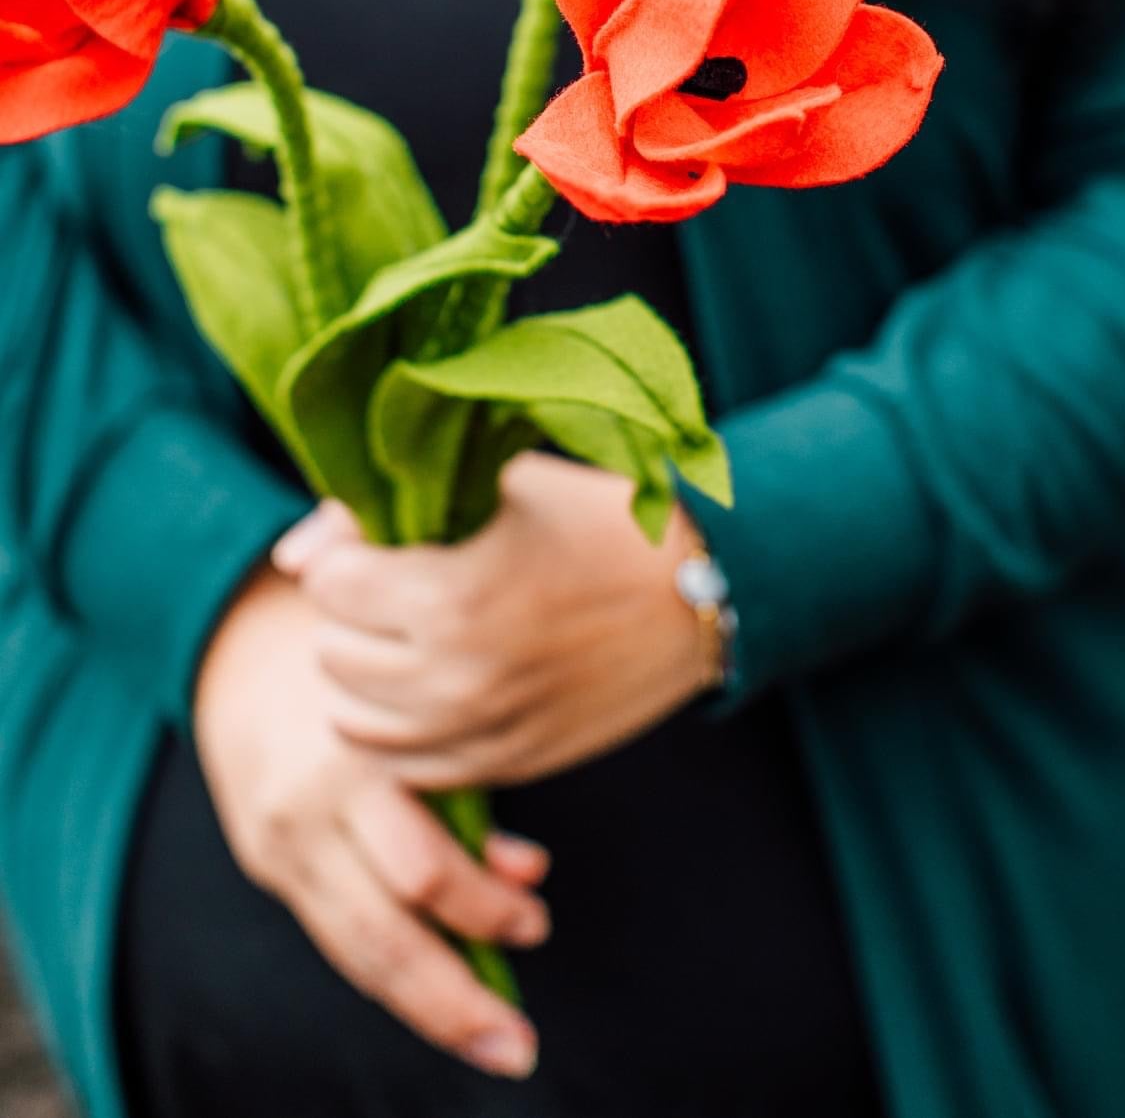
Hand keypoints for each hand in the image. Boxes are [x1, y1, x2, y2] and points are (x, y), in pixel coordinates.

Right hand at [193, 564, 546, 1078]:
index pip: (424, 869)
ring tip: (493, 1044)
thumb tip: (526, 871)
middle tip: (518, 1042)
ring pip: (356, 954)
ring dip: (429, 1010)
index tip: (537, 917)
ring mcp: (281, 844)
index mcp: (358, 758)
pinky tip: (435, 996)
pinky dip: (387, 972)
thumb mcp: (416, 692)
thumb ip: (468, 773)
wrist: (235, 636)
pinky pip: (333, 936)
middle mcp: (311, 812)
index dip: (486, 907)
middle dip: (456, 998)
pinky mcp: (266, 863)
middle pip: (385, 934)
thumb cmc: (355, 650)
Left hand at [272, 453, 717, 788]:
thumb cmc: (597, 519)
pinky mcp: (509, 765)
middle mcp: (452, 679)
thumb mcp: (498, 487)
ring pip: (356, 724)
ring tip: (410, 638)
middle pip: (332, 656)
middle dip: (352, 617)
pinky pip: (410, 769)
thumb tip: (291, 557)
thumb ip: (386, 512)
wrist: (701, 590)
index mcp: (446, 597)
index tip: (382, 543)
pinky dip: (405, 729)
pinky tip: (437, 684)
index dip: (348, 556)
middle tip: (398, 587)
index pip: (327, 586)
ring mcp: (480, 733)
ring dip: (368, 678)